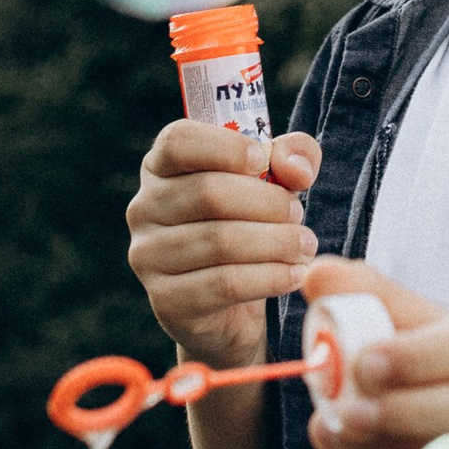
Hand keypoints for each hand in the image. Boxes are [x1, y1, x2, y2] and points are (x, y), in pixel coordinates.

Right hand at [127, 124, 322, 370]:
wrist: (232, 306)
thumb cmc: (249, 226)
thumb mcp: (275, 182)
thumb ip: (292, 157)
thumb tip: (295, 169)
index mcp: (161, 168)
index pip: (178, 141)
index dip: (225, 147)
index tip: (263, 160)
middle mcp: (144, 209)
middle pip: (208, 192)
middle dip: (267, 202)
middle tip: (298, 214)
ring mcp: (149, 256)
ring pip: (220, 241)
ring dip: (275, 242)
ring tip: (304, 245)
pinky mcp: (167, 300)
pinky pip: (224, 284)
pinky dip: (269, 277)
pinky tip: (294, 274)